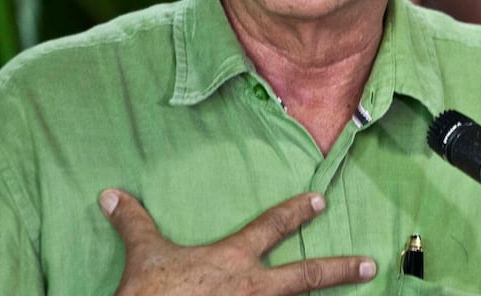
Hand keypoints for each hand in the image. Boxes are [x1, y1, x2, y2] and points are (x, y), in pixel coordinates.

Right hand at [100, 189, 376, 294]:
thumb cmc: (150, 295)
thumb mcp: (143, 257)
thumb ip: (134, 223)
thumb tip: (111, 195)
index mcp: (232, 260)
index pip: (271, 227)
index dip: (297, 212)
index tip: (320, 200)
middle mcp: (253, 289)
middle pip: (306, 276)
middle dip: (340, 269)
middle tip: (370, 264)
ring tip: (357, 292)